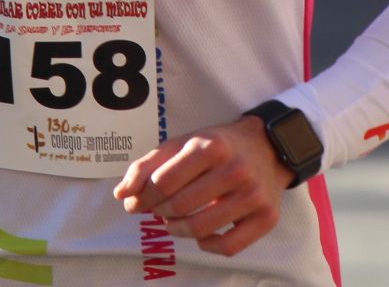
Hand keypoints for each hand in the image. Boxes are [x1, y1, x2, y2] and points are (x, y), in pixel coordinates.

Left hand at [112, 115, 294, 257]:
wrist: (267, 147)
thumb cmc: (218, 146)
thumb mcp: (183, 142)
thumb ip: (148, 164)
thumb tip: (121, 194)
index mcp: (211, 146)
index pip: (163, 181)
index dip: (142, 196)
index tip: (135, 202)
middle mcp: (235, 170)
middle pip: (179, 206)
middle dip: (157, 211)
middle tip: (154, 209)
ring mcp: (253, 195)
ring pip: (201, 229)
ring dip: (177, 229)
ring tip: (171, 221)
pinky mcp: (266, 217)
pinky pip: (228, 246)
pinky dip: (207, 245)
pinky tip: (201, 233)